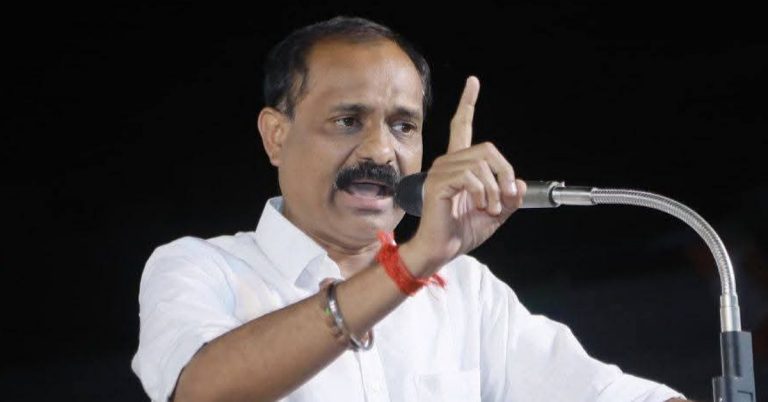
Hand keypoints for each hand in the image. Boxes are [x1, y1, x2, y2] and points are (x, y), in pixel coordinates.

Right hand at [406, 76, 525, 273]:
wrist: (440, 250)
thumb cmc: (461, 232)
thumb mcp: (495, 213)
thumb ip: (509, 198)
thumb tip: (520, 184)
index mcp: (459, 166)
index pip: (461, 127)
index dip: (467, 104)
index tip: (472, 83)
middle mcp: (447, 163)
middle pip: (487, 149)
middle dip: (505, 172)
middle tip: (508, 197)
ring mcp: (441, 172)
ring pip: (482, 164)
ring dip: (495, 189)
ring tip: (492, 207)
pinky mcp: (438, 184)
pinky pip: (470, 177)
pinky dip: (484, 193)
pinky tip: (481, 206)